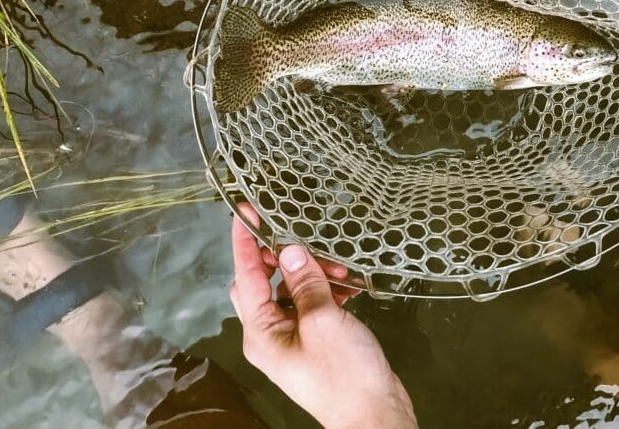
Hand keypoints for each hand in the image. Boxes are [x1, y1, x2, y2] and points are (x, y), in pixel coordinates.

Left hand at [229, 203, 416, 428]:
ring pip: (292, 292)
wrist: (374, 415)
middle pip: (264, 283)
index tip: (245, 209)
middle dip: (285, 258)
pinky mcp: (316, 342)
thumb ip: (305, 282)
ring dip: (313, 274)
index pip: (245, 276)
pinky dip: (326, 290)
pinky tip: (347, 285)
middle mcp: (270, 335)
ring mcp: (293, 339)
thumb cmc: (343, 373)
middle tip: (303, 238)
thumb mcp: (323, 321)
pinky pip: (312, 305)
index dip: (245, 241)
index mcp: (261, 333)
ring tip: (340, 269)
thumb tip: (290, 250)